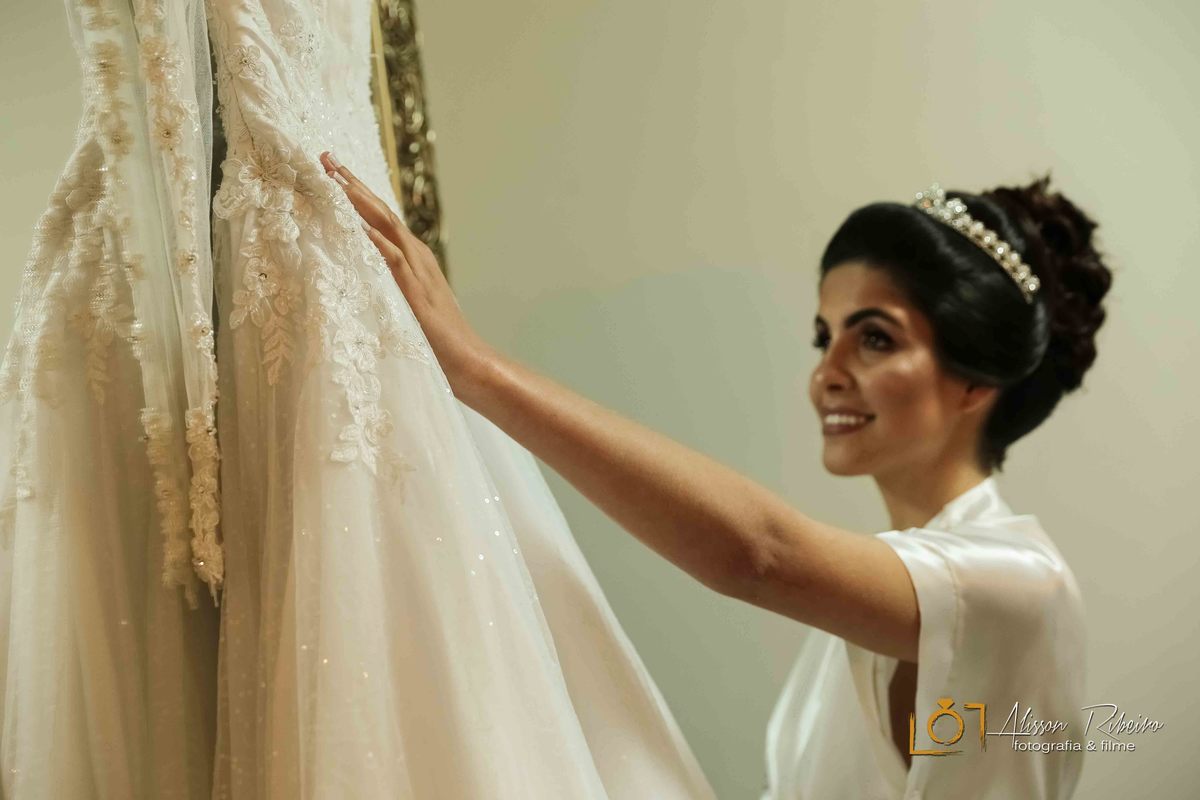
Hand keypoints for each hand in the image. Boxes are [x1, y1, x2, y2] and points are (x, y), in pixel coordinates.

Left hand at [319, 150, 495, 396]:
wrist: (468, 360)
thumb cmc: (437, 338)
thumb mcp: (406, 302)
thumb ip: (391, 283)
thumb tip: (365, 272)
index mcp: (412, 257)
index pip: (379, 217)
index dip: (355, 193)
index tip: (331, 170)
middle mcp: (416, 256)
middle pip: (381, 211)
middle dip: (353, 184)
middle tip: (326, 157)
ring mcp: (419, 271)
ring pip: (388, 226)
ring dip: (362, 202)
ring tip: (338, 179)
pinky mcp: (418, 291)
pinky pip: (397, 261)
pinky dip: (380, 242)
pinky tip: (363, 228)